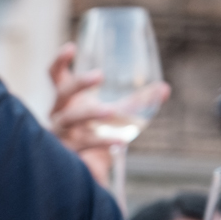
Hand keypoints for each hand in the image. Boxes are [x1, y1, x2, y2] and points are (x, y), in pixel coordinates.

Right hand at [46, 44, 170, 185]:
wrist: (87, 172)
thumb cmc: (97, 135)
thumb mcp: (117, 116)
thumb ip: (137, 102)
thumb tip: (164, 88)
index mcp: (67, 100)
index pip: (55, 76)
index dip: (60, 61)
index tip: (72, 47)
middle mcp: (59, 115)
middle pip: (62, 93)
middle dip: (79, 83)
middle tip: (100, 76)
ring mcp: (60, 135)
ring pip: (69, 119)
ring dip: (90, 112)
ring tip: (111, 110)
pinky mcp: (67, 154)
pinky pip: (82, 145)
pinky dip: (102, 142)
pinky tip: (121, 141)